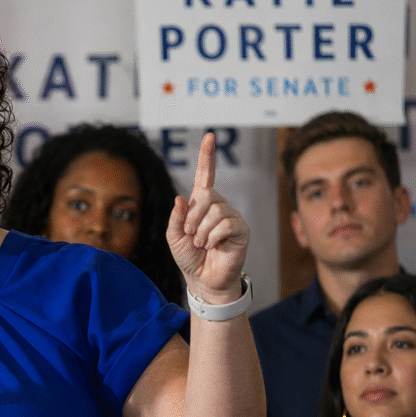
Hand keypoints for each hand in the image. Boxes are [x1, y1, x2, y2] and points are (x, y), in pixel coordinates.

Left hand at [166, 131, 249, 302]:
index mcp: (201, 204)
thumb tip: (181, 198)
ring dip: (202, 231)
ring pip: (215, 211)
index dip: (207, 156)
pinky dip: (214, 236)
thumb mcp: (174, 237)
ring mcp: (231, 216)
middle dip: (192, 218)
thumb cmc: (188, 256)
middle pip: (206, 195)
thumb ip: (176, 217)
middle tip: (191, 235)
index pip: (206, 175)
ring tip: (202, 243)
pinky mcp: (241, 229)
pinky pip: (226, 224)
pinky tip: (213, 246)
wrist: (202, 279)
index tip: (209, 136)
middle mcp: (218, 205)